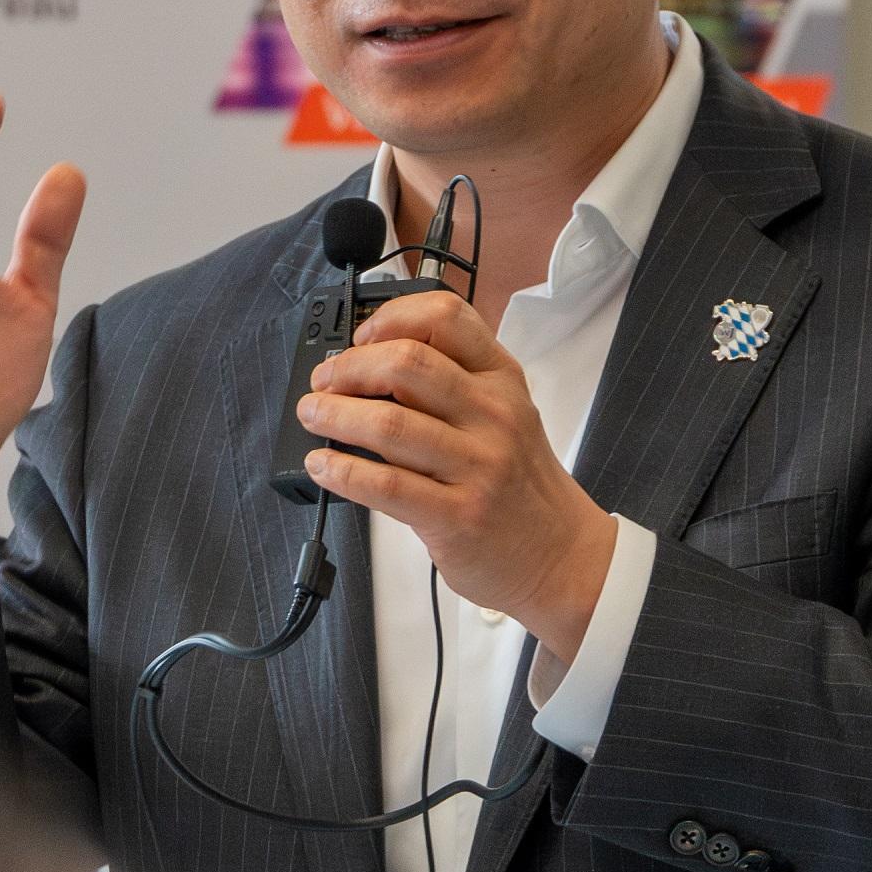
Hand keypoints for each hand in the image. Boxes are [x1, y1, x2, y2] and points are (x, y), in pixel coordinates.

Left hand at [294, 291, 620, 657]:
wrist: (559, 554)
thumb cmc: (518, 483)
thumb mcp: (503, 415)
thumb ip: (450, 386)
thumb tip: (366, 368)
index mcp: (501, 379)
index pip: (445, 317)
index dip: (390, 318)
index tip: (360, 337)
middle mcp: (493, 415)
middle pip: (407, 364)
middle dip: (348, 368)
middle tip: (323, 382)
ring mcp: (478, 467)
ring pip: (389, 425)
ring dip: (335, 416)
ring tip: (312, 416)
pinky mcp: (457, 516)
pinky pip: (387, 486)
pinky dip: (343, 472)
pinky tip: (323, 465)